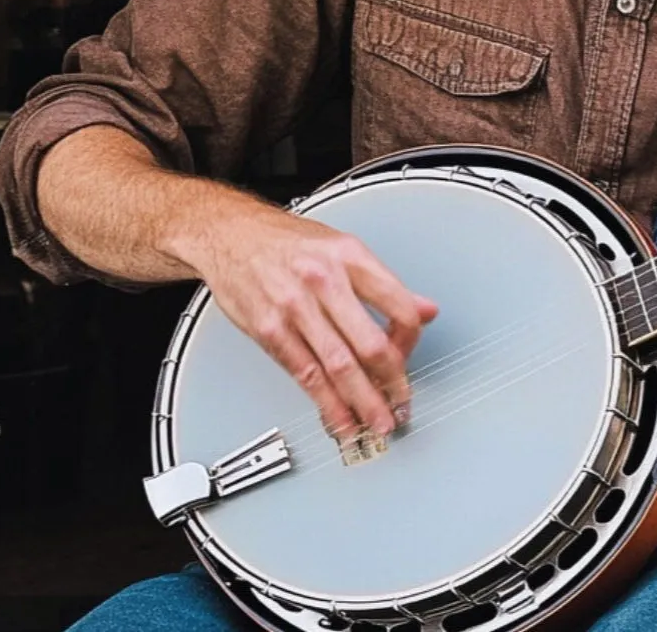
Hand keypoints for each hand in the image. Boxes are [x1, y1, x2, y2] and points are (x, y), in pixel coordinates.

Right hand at [183, 199, 437, 440]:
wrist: (230, 235)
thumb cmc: (288, 241)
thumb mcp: (344, 246)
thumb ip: (385, 282)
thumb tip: (427, 309)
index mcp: (351, 256)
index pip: (398, 305)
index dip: (411, 339)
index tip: (410, 355)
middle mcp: (325, 281)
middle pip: (370, 343)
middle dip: (392, 382)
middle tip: (401, 404)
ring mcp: (295, 308)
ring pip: (338, 366)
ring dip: (363, 401)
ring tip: (378, 422)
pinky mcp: (269, 330)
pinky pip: (304, 374)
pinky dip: (326, 403)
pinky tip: (340, 419)